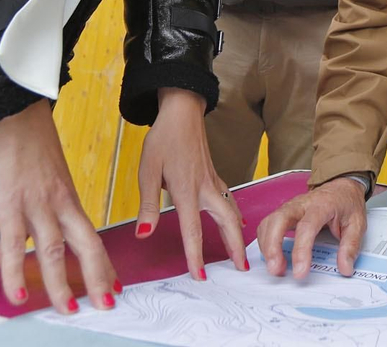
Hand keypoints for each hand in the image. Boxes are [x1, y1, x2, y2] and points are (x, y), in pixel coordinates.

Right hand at [0, 99, 115, 313]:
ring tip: (67, 308)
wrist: (14, 111)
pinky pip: (14, 246)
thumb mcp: (44, 175)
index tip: (113, 283)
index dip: (103, 263)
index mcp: (69, 197)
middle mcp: (59, 204)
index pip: (92, 236)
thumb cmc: (27, 140)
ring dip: (61, 284)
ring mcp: (36, 206)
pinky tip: (18, 294)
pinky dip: (15, 273)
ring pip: (54, 252)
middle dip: (97, 278)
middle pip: (86, 246)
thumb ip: (36, 209)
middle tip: (106, 303)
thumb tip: (22, 240)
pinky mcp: (9, 205)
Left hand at [135, 88, 247, 276]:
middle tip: (241, 268)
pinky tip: (238, 222)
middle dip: (234, 247)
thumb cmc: (163, 139)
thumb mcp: (147, 171)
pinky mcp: (214, 176)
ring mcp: (213, 181)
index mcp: (186, 190)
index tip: (199, 276)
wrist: (182, 112)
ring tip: (242, 252)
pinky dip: (236, 215)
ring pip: (232, 212)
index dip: (195, 255)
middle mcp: (205, 188)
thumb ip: (148, 205)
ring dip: (238, 234)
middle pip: (226, 222)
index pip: (192, 230)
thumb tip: (144, 233)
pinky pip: (229, 200)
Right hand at [257, 177, 367, 277]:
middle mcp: (301, 204)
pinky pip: (267, 226)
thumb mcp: (358, 223)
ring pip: (269, 222)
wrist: (341, 187)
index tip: (300, 272)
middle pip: (278, 220)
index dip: (301, 251)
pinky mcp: (283, 214)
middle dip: (272, 246)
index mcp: (322, 205)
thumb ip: (351, 246)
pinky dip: (265, 243)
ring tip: (276, 268)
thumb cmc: (346, 203)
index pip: (307, 227)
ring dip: (267, 247)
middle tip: (276, 269)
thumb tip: (345, 268)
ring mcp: (289, 207)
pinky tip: (272, 257)